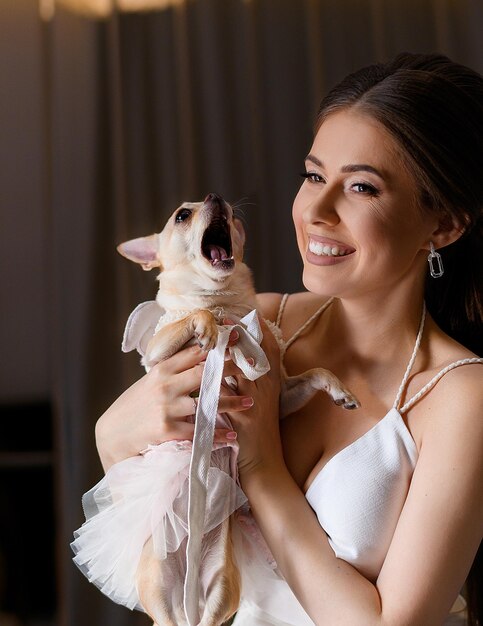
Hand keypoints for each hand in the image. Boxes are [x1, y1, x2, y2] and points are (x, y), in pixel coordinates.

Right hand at [96, 336, 252, 470]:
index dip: (217, 347)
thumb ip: (174, 369)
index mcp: (162, 369)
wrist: (113, 433)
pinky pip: (198, 432)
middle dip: (229, 370)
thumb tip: (200, 353)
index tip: (237, 341)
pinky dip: (216, 435)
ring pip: (205, 403)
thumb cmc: (136, 405)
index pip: (194, 353)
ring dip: (231, 404)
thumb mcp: (151, 381)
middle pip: (203, 373)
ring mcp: (166, 408)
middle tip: (250, 369)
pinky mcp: (166, 430)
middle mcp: (164, 385)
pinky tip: (231, 435)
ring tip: (249, 403)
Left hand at [222, 316, 284, 480]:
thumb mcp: (256, 403)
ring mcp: (257, 402)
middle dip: (239, 333)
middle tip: (222, 318)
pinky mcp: (244, 417)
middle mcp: (267, 389)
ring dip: (225, 352)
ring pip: (242, 368)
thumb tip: (228, 362)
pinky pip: (228, 393)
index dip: (258, 330)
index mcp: (271, 384)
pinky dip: (215, 381)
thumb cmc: (255, 435)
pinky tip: (201, 370)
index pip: (269, 348)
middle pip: (256, 351)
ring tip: (209, 338)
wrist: (263, 466)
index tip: (244, 314)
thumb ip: (245, 383)